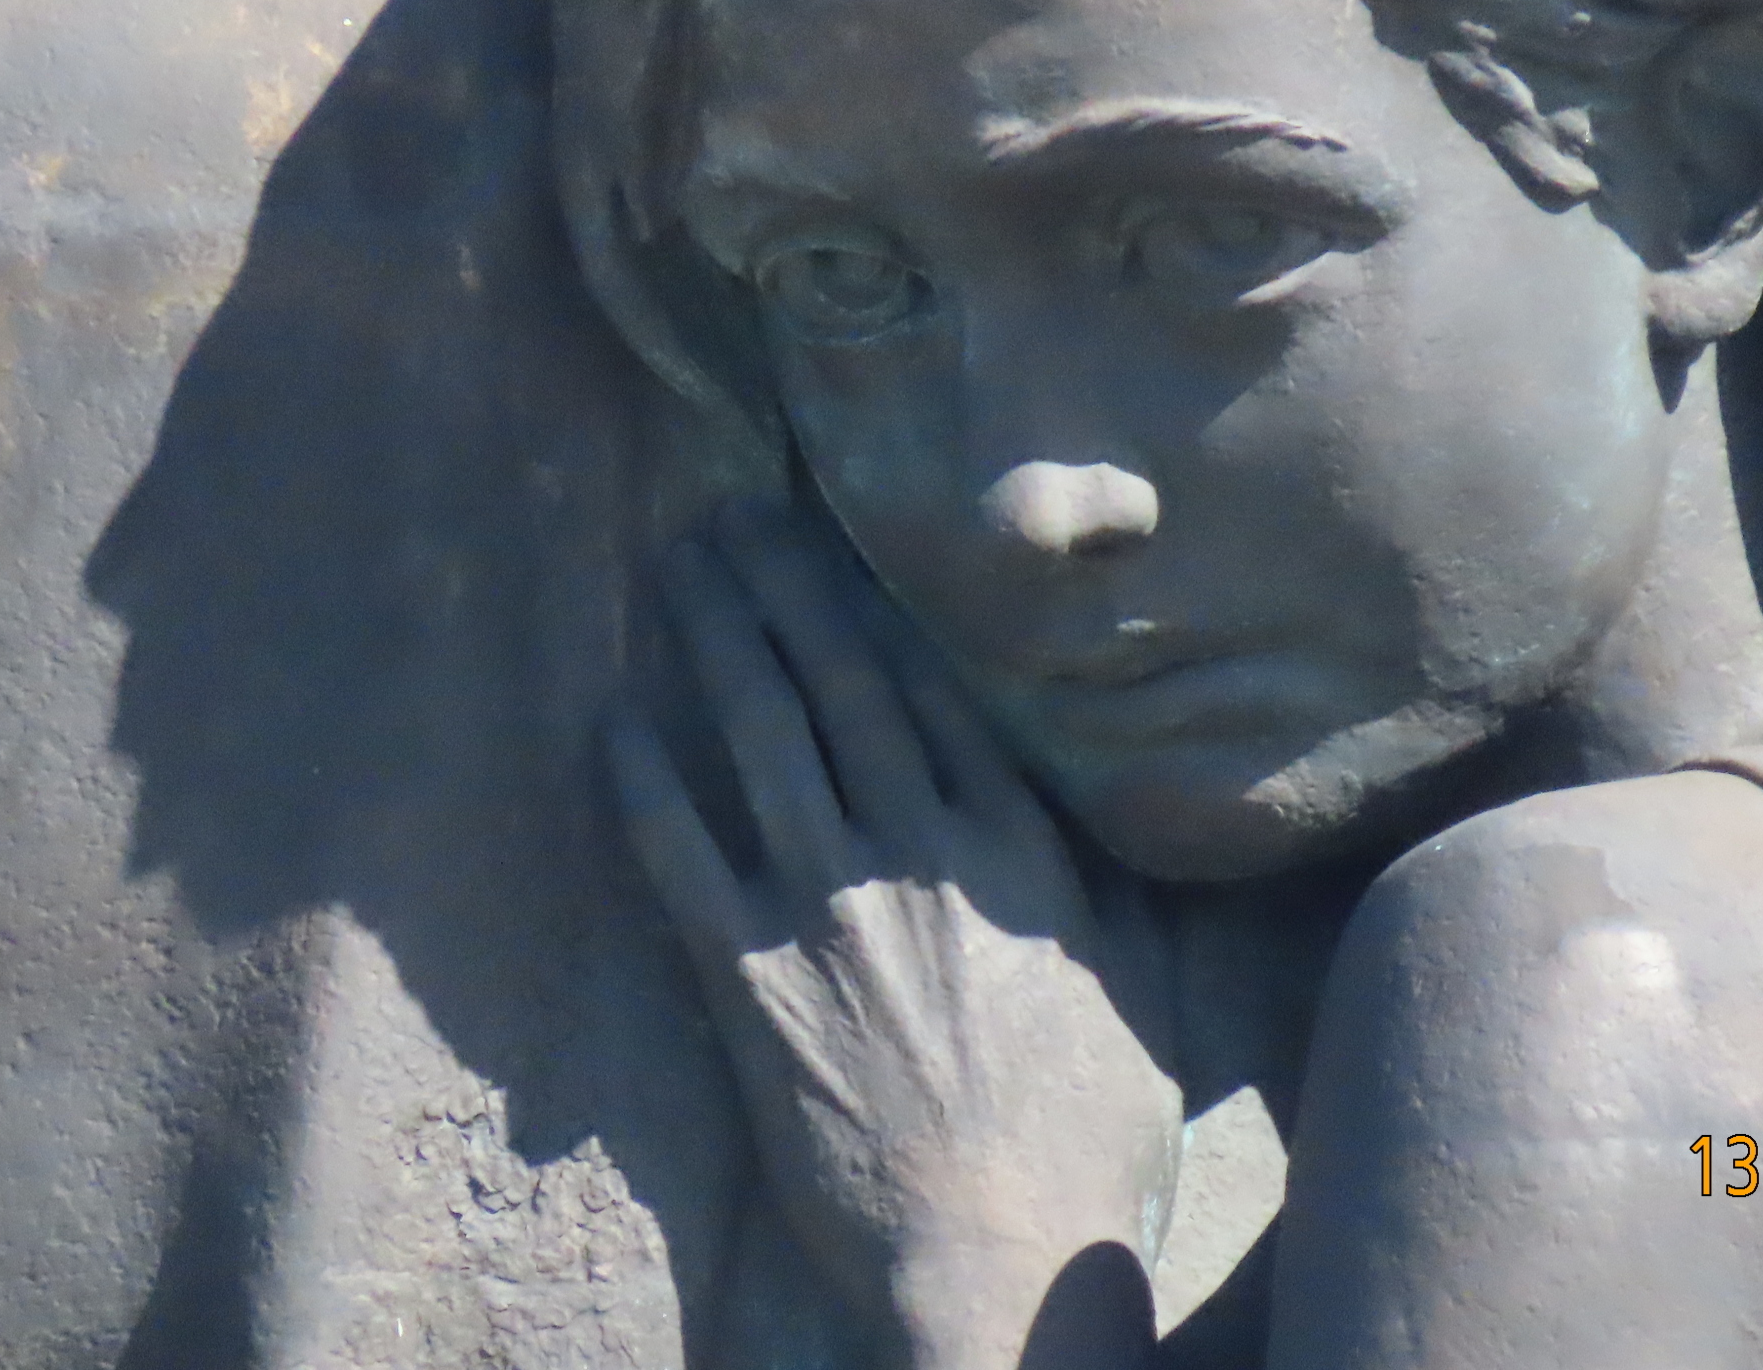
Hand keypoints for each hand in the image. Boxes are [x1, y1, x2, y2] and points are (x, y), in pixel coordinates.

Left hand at [605, 500, 1179, 1369]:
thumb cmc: (1088, 1137)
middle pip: (835, 687)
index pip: (931, 694)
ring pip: (760, 740)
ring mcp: (823, 910)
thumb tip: (1113, 799)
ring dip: (716, 644)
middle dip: (782, 590)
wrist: (991, 1250)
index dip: (878, 604)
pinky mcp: (746, 981)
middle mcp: (913, 852)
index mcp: (1012, 849)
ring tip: (681, 568)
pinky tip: (617, 719)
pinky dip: (646, 783)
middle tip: (734, 511)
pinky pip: (681, 856)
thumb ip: (1112, 886)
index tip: (840, 534)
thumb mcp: (1144, 993)